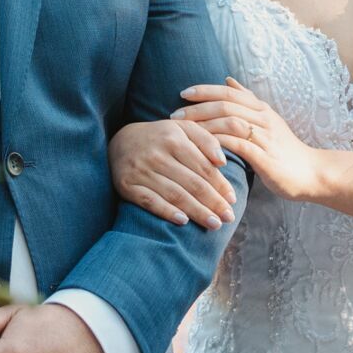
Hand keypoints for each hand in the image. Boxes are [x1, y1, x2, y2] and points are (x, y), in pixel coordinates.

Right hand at [109, 118, 236, 228]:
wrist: (119, 142)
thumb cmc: (160, 137)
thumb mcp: (183, 128)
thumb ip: (206, 139)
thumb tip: (222, 162)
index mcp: (174, 138)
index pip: (203, 167)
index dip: (220, 185)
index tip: (233, 200)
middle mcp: (157, 154)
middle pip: (192, 183)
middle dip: (213, 202)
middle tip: (228, 218)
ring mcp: (141, 171)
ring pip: (174, 194)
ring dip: (196, 211)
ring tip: (214, 223)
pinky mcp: (127, 185)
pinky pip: (150, 201)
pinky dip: (167, 212)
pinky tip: (183, 221)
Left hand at [178, 78, 323, 201]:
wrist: (311, 173)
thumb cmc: (284, 149)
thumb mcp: (267, 120)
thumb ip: (247, 100)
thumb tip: (228, 80)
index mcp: (261, 108)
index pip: (228, 92)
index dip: (205, 90)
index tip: (182, 93)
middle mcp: (263, 118)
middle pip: (225, 104)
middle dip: (197, 109)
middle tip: (174, 115)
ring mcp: (266, 136)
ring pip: (230, 122)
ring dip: (204, 124)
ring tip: (183, 131)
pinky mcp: (265, 157)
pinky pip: (238, 145)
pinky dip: (218, 143)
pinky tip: (201, 147)